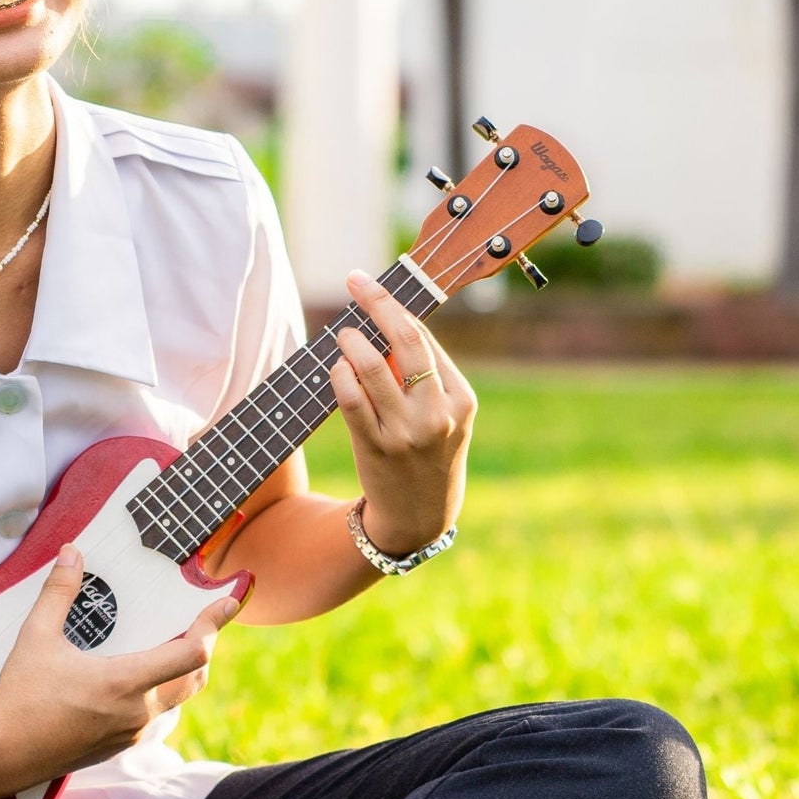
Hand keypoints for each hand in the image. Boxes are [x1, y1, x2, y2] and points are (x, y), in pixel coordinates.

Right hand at [0, 544, 240, 797]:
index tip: (229, 602)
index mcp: (124, 682)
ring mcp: (130, 732)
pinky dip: (165, 690)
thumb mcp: (37, 637)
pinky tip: (146, 676)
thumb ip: (58, 592)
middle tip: (205, 617)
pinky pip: (157, 714)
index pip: (191, 652)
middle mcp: (137, 711)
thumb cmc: (21, 696)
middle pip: (195, 675)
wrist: (3, 755)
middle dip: (205, 643)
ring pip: (179, 697)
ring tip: (181, 642)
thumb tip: (72, 553)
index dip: (213, 623)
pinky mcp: (120, 744)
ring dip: (187, 669)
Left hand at [329, 269, 475, 556]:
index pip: (425, 340)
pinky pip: (352, 401)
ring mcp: (407, 432)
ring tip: (343, 331)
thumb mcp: (447, 418)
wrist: (420, 518)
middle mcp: (438, 413)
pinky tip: (337, 366)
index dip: (395, 306)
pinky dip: (340, 375)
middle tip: (354, 281)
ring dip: (352, 340)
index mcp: (461, 400)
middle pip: (405, 342)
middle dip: (376, 303)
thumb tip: (390, 323)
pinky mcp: (377, 448)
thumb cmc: (430, 456)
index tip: (374, 284)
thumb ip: (428, 376)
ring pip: (373, 368)